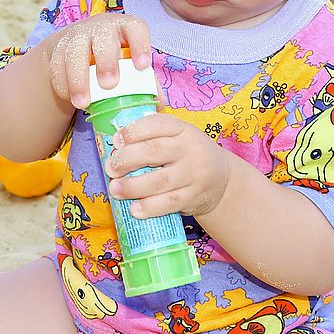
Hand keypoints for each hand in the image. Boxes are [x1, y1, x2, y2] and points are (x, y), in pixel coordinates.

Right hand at [46, 13, 153, 109]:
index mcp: (126, 27)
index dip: (140, 45)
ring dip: (78, 79)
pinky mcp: (58, 47)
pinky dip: (62, 83)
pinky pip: (57, 64)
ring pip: (75, 52)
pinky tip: (69, 98)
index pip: (136, 29)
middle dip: (106, 62)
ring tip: (83, 103)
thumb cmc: (117, 59)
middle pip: (103, 39)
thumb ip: (146, 82)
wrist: (81, 49)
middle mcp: (102, 27)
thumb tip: (159, 104)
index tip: (143, 66)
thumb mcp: (133, 65)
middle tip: (109, 85)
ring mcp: (78, 35)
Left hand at [104, 113, 229, 217]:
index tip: (116, 141)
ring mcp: (193, 174)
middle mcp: (189, 149)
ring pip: (159, 180)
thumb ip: (152, 132)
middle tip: (111, 168)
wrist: (222, 180)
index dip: (132, 132)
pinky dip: (150, 207)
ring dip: (133, 186)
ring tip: (115, 189)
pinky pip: (169, 203)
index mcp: (182, 129)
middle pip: (153, 151)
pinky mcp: (193, 196)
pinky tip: (134, 210)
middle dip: (126, 159)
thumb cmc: (188, 155)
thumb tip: (117, 136)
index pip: (156, 124)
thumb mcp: (178, 136)